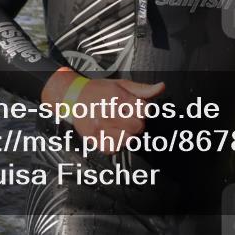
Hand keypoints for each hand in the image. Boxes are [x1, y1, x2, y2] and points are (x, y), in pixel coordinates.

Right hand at [42, 67, 164, 153]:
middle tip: (128, 117)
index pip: (145, 111)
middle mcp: (109, 114)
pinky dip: (115, 144)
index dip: (143, 110)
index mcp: (118, 98)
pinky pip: (113, 149)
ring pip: (127, 140)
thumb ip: (143, 89)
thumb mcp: (121, 84)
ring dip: (127, 134)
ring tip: (120, 125)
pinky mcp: (93, 139)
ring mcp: (100, 128)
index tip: (137, 108)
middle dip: (137, 122)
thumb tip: (161, 87)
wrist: (73, 96)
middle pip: (138, 127)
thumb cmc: (98, 90)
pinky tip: (112, 134)